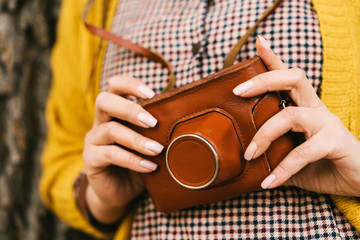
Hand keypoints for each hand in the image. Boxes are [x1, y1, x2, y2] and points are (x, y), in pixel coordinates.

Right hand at [82, 76, 162, 222]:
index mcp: (115, 112)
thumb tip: (184, 120)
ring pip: (110, 130)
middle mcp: (101, 122)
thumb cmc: (139, 162)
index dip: (130, 84)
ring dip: (136, 139)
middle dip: (130, 109)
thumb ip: (158, 130)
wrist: (120, 192)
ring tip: (157, 150)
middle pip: (104, 100)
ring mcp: (94, 140)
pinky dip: (132, 159)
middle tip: (152, 122)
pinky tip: (149, 167)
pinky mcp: (91, 160)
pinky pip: (110, 155)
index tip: (151, 93)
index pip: (115, 86)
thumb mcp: (149, 142)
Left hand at [233, 36, 359, 196]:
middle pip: (293, 78)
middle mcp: (316, 109)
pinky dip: (283, 169)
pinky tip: (270, 182)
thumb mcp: (290, 156)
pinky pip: (303, 152)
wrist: (359, 181)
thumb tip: (243, 158)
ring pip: (291, 116)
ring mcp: (327, 123)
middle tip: (238, 91)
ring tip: (249, 155)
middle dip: (264, 80)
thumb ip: (272, 152)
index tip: (258, 43)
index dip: (273, 59)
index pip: (288, 77)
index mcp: (305, 107)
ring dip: (264, 135)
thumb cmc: (323, 166)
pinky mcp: (335, 142)